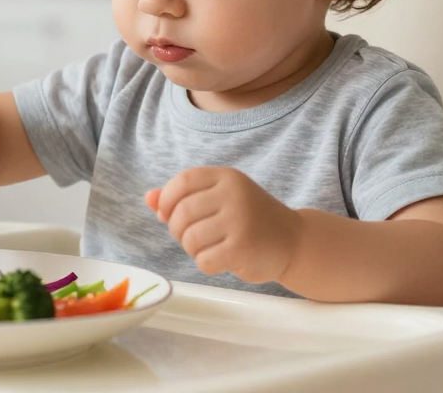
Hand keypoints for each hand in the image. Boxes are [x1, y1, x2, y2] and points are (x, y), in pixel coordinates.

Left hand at [146, 167, 300, 284]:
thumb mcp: (220, 199)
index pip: (183, 181)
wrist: (293, 241)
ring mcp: (240, 220)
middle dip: (177, 230)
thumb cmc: (249, 219)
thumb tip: (148, 198)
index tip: (166, 214)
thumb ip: (184, 197)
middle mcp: (234, 194)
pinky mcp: (243, 248)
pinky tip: (221, 259)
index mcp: (227, 177)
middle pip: (182, 212)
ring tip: (208, 248)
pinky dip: (206, 264)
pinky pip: (204, 260)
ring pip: (190, 239)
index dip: (167, 199)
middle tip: (190, 237)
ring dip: (192, 249)